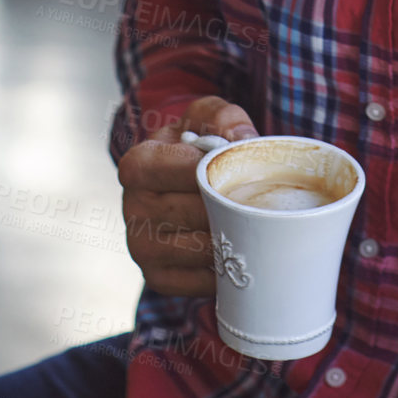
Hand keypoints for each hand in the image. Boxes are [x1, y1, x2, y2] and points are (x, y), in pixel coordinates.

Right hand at [118, 95, 257, 294]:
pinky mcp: (157, 277)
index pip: (185, 171)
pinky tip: (240, 251)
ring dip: (234, 239)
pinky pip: (200, 281)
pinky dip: (226, 270)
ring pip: (202, 249)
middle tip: (264, 200)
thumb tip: (242, 142)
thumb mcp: (205, 116)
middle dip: (235, 206)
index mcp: (138, 165)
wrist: (176, 180)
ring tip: (258, 224)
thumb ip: (224, 118)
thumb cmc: (194, 143)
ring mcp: (141, 248)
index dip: (220, 172)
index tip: (245, 170)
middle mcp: (132, 208)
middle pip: (198, 213)